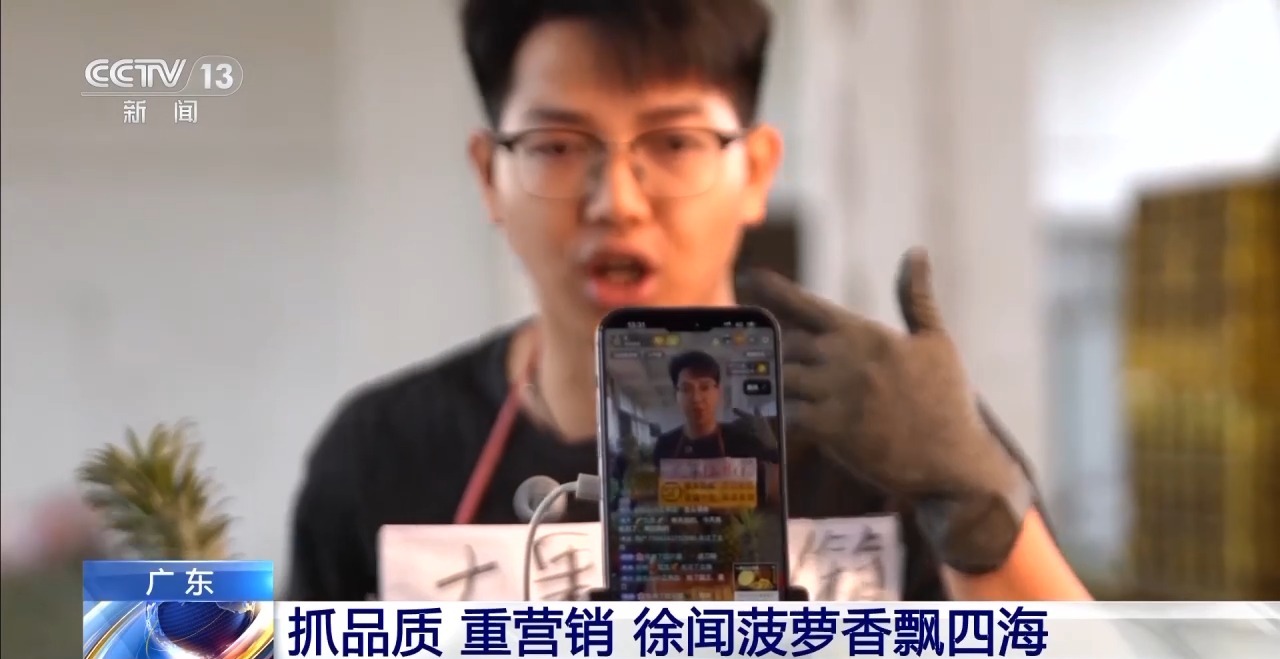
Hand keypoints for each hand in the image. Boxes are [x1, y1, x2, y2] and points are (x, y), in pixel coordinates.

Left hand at [736, 248, 1034, 573]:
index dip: (776, 290)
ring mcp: (836, 394)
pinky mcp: (832, 430)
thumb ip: (916, 297)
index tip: (751, 278)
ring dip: (765, 380)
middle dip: (770, 349)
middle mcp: (845, 359)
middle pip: (786, 343)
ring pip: (780, 377)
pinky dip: (772, 414)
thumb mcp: (936, 341)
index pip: (809, 305)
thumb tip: (916, 251)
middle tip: (751, 353)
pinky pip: (786, 415)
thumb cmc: (948, 400)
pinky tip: (761, 415)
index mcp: (866, 334)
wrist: (954, 460)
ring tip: (746, 383)